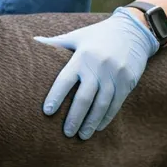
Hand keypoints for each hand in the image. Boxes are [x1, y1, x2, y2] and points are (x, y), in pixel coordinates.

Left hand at [34, 7, 160, 138]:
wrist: (134, 30)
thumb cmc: (99, 35)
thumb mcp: (77, 36)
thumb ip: (56, 43)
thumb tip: (32, 42)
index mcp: (82, 56)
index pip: (65, 79)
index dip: (55, 96)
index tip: (47, 112)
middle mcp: (98, 66)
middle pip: (84, 97)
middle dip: (74, 118)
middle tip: (66, 133)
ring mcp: (115, 75)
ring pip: (101, 104)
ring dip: (91, 122)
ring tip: (81, 136)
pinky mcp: (128, 81)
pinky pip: (116, 103)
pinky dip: (106, 117)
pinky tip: (98, 127)